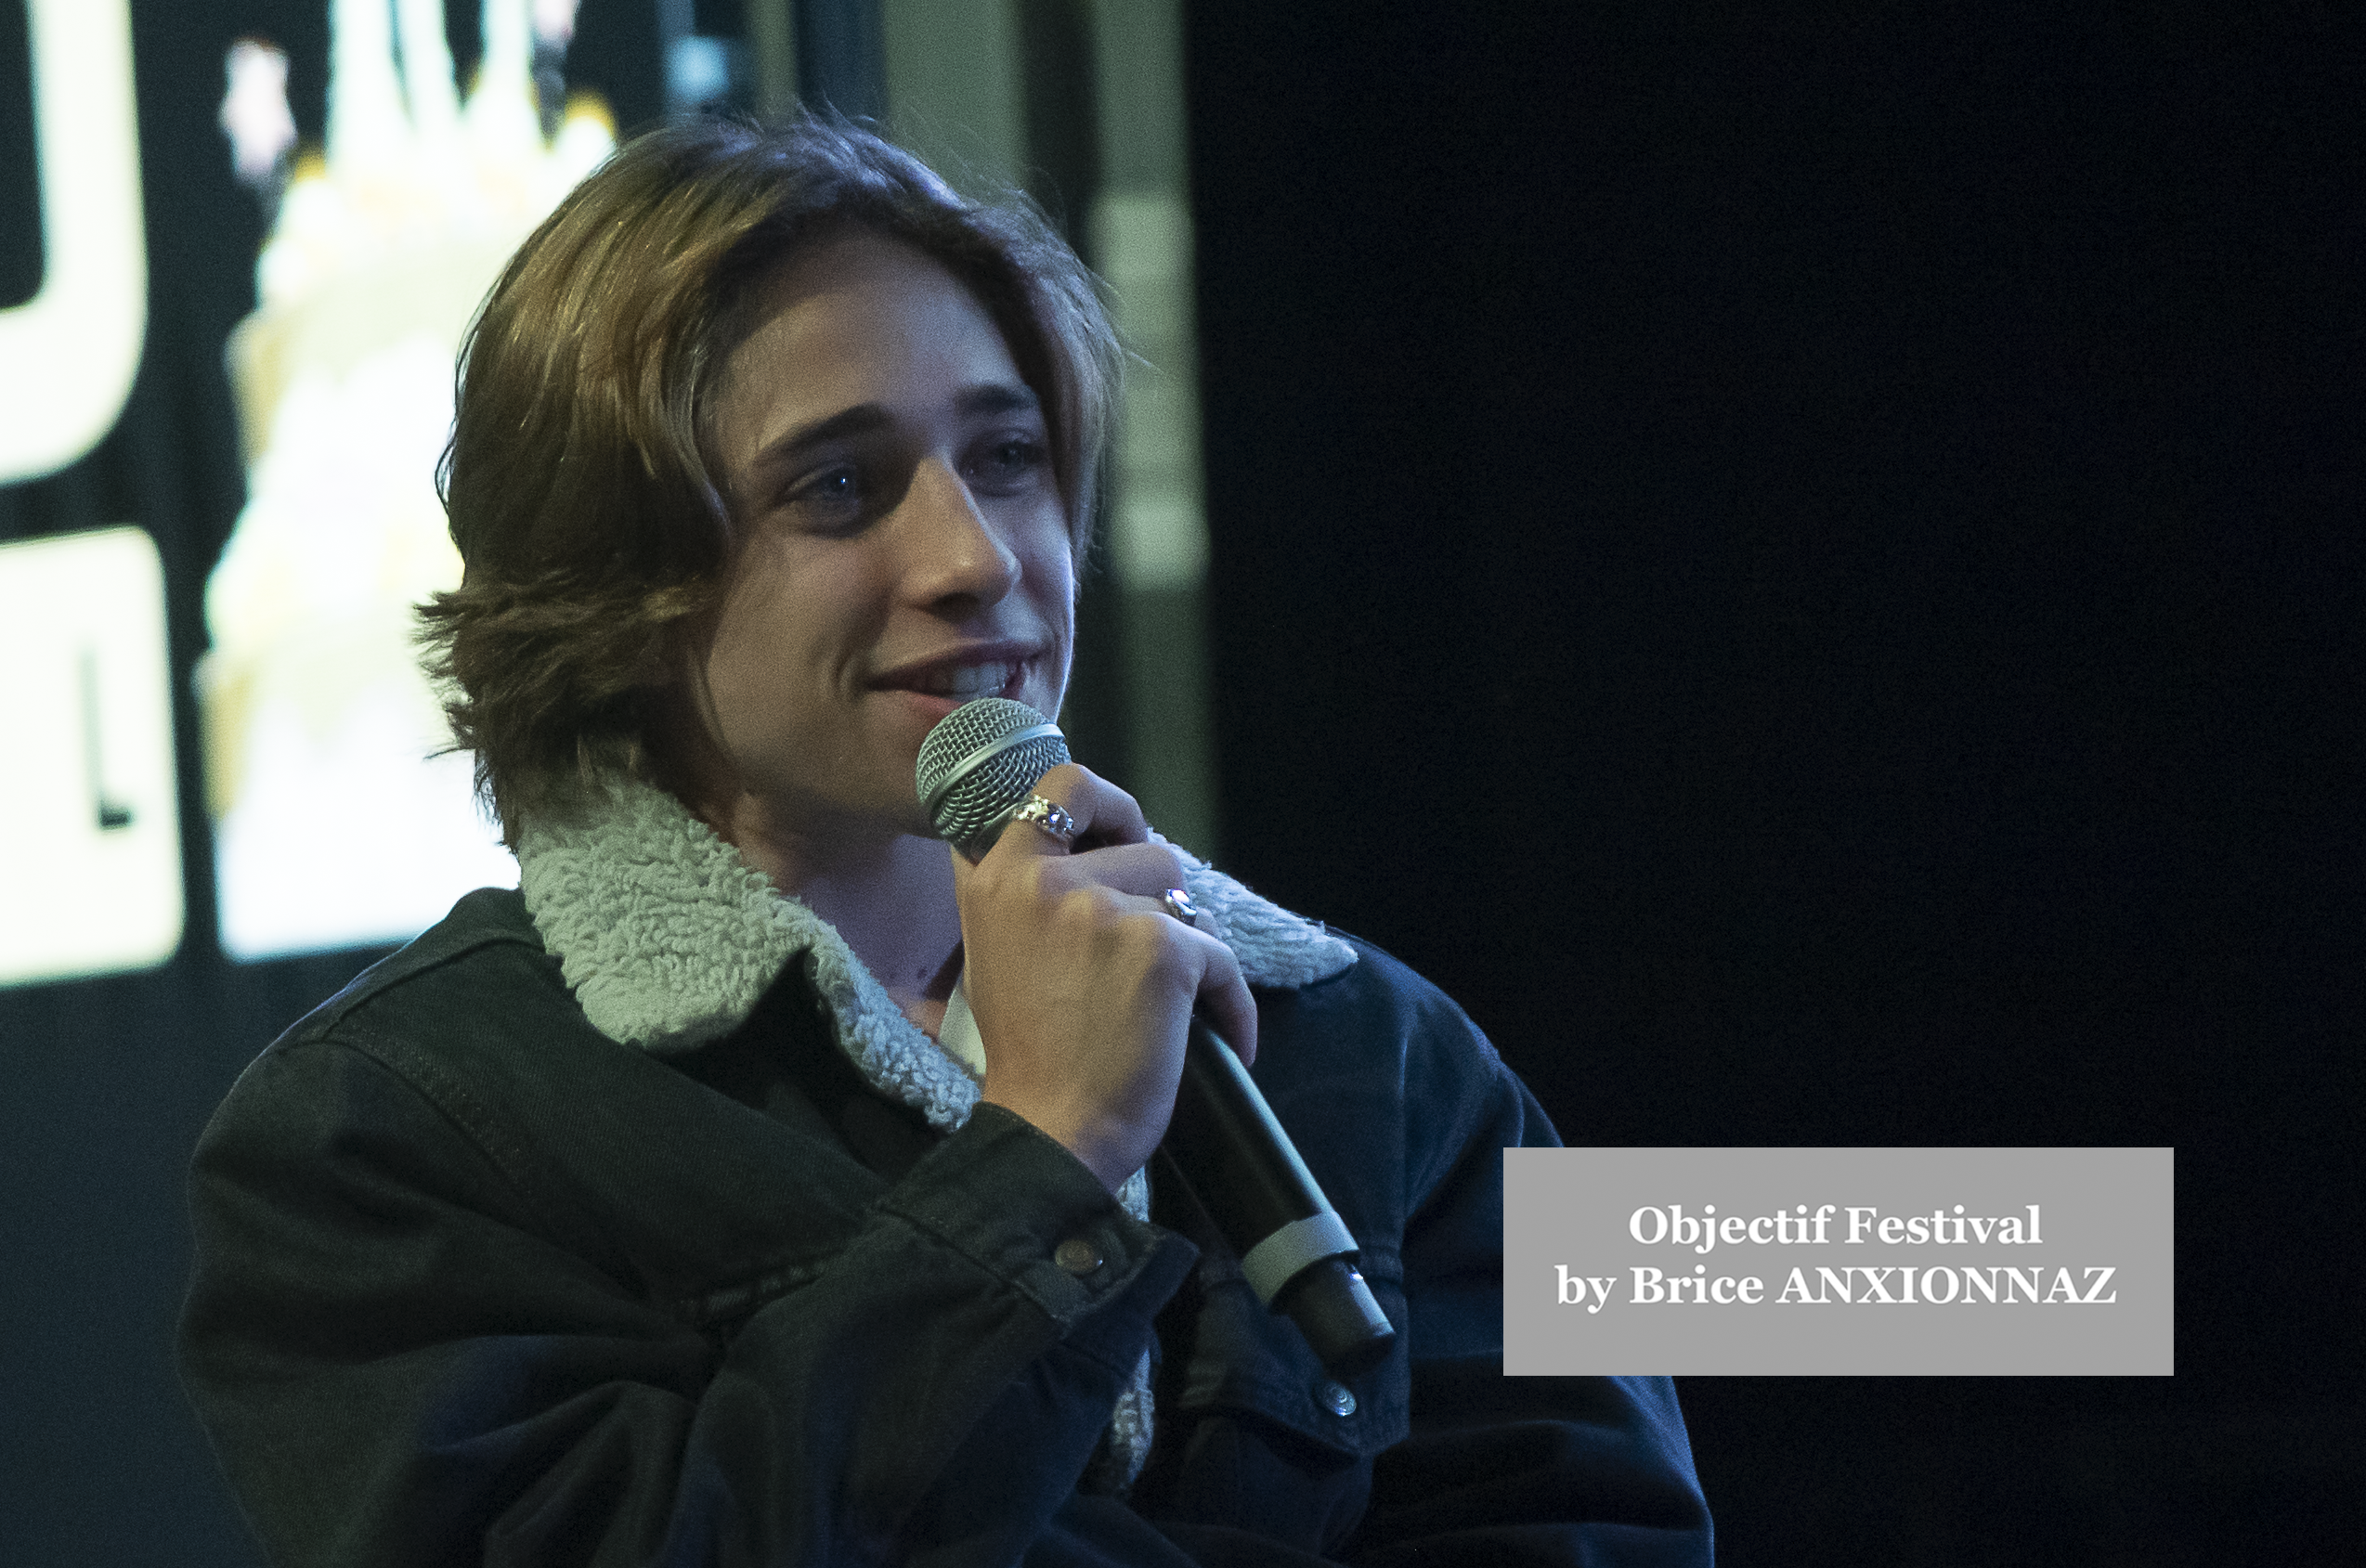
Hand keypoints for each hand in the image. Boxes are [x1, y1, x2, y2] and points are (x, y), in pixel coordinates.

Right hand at [951, 763, 1257, 1192]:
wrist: (1050, 1132)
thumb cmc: (1031, 1057)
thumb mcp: (992, 954)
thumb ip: (1021, 894)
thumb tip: (1067, 843)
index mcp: (1000, 879)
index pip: (1061, 786)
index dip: (1104, 801)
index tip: (1119, 830)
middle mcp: (1044, 881)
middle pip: (1143, 842)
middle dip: (1159, 891)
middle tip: (1154, 938)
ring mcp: (1102, 910)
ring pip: (1183, 892)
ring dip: (1188, 940)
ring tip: (1168, 997)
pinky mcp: (1160, 948)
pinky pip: (1220, 954)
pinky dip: (1229, 1002)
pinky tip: (1223, 1036)